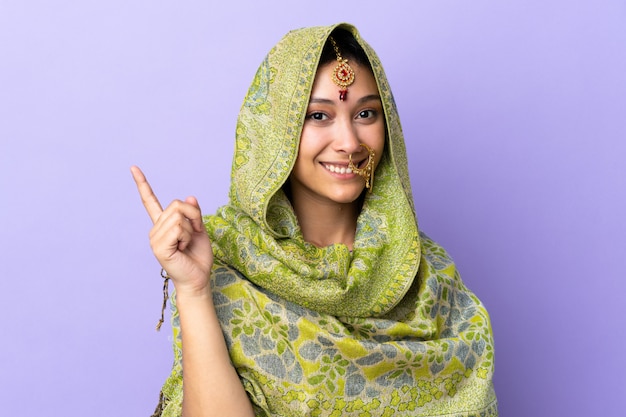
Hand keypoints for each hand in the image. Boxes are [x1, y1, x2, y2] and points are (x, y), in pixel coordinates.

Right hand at [131, 166, 212, 294]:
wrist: (198, 277)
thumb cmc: (198, 257)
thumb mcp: (199, 230)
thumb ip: (194, 214)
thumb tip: (190, 197)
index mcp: (163, 225)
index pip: (150, 201)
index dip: (142, 184)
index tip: (133, 168)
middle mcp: (156, 229)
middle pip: (177, 204)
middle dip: (193, 216)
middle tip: (193, 234)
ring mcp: (155, 238)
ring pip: (179, 216)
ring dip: (190, 229)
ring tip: (186, 244)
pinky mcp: (159, 247)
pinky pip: (178, 228)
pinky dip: (186, 237)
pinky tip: (182, 248)